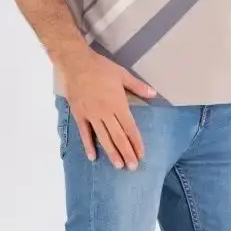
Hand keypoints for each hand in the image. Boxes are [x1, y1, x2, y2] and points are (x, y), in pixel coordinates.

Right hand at [60, 48, 154, 168]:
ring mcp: (91, 115)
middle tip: (132, 167)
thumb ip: (138, 86)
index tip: (141, 155)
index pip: (130, 128)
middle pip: (118, 137)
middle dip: (127, 153)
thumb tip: (154, 93)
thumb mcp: (122, 74)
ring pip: (103, 138)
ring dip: (111, 153)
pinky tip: (93, 157)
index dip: (136, 143)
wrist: (76, 63)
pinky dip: (88, 146)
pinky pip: (84, 134)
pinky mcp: (79, 115)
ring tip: (118, 166)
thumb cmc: (101, 68)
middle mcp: (105, 113)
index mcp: (118, 104)